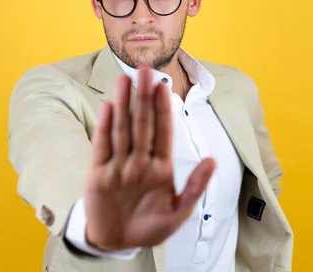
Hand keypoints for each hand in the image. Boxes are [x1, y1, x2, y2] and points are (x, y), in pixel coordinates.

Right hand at [84, 67, 215, 250]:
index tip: (164, 87)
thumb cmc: (149, 228)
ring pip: (122, 130)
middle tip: (144, 70)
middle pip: (142, 123)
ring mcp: (118, 166)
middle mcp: (139, 161)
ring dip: (124, 104)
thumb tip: (213, 160)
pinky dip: (105, 128)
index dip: (163, 109)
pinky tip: (108, 107)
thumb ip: (194, 187)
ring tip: (125, 80)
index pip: (163, 132)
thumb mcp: (177, 213)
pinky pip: (102, 147)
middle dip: (144, 97)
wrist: (118, 243)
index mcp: (160, 167)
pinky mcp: (98, 174)